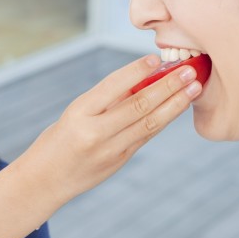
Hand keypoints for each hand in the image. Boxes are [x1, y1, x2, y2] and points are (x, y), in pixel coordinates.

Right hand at [19, 55, 201, 204]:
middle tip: (189, 71)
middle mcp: (96, 132)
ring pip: (150, 123)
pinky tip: (178, 106)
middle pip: (139, 105)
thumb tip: (143, 76)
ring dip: (175, 103)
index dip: (137, 71)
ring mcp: (110, 150)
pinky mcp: (120, 161)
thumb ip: (107, 99)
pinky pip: (146, 135)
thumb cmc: (59, 138)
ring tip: (193, 88)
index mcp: (79, 113)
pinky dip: (164, 118)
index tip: (156, 58)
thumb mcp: (75, 112)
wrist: (45, 179)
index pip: (113, 86)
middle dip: (168, 86)